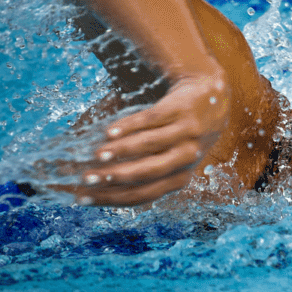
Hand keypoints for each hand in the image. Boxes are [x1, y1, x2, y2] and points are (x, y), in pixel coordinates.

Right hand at [72, 66, 229, 205]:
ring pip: (150, 146)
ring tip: (96, 155)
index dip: (111, 198)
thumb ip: (131, 164)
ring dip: (121, 151)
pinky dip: (129, 126)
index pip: (142, 194)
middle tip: (86, 178)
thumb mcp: (163, 153)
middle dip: (114, 178)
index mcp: (178, 177)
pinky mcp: (181, 109)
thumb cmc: (177, 130)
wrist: (210, 94)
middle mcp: (186, 159)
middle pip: (147, 174)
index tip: (82, 197)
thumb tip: (82, 174)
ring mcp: (186, 134)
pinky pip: (152, 120)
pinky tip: (109, 131)